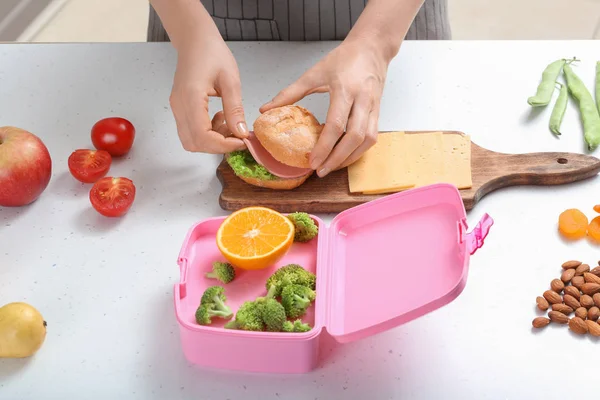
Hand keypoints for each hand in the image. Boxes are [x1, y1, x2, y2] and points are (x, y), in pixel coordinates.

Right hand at [169, 35, 247, 153]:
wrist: (195, 40)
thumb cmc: (212, 53)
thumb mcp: (231, 80)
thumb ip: (235, 109)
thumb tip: (241, 133)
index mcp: (191, 97)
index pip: (202, 136)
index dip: (223, 145)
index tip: (241, 141)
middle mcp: (179, 106)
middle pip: (194, 143)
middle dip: (218, 146)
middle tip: (237, 135)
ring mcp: (177, 108)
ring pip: (191, 140)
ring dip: (212, 141)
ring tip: (229, 124)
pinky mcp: (179, 108)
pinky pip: (190, 131)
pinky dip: (206, 133)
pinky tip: (220, 118)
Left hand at [260, 39, 388, 176]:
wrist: (372, 47)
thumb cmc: (344, 58)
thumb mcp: (314, 72)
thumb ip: (290, 92)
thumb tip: (267, 109)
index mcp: (345, 89)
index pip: (336, 124)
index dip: (324, 146)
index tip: (312, 161)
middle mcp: (362, 100)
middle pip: (354, 137)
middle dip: (337, 158)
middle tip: (321, 171)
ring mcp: (373, 107)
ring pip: (367, 140)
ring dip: (350, 157)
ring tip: (332, 167)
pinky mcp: (378, 112)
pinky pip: (372, 136)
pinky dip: (359, 150)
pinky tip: (346, 156)